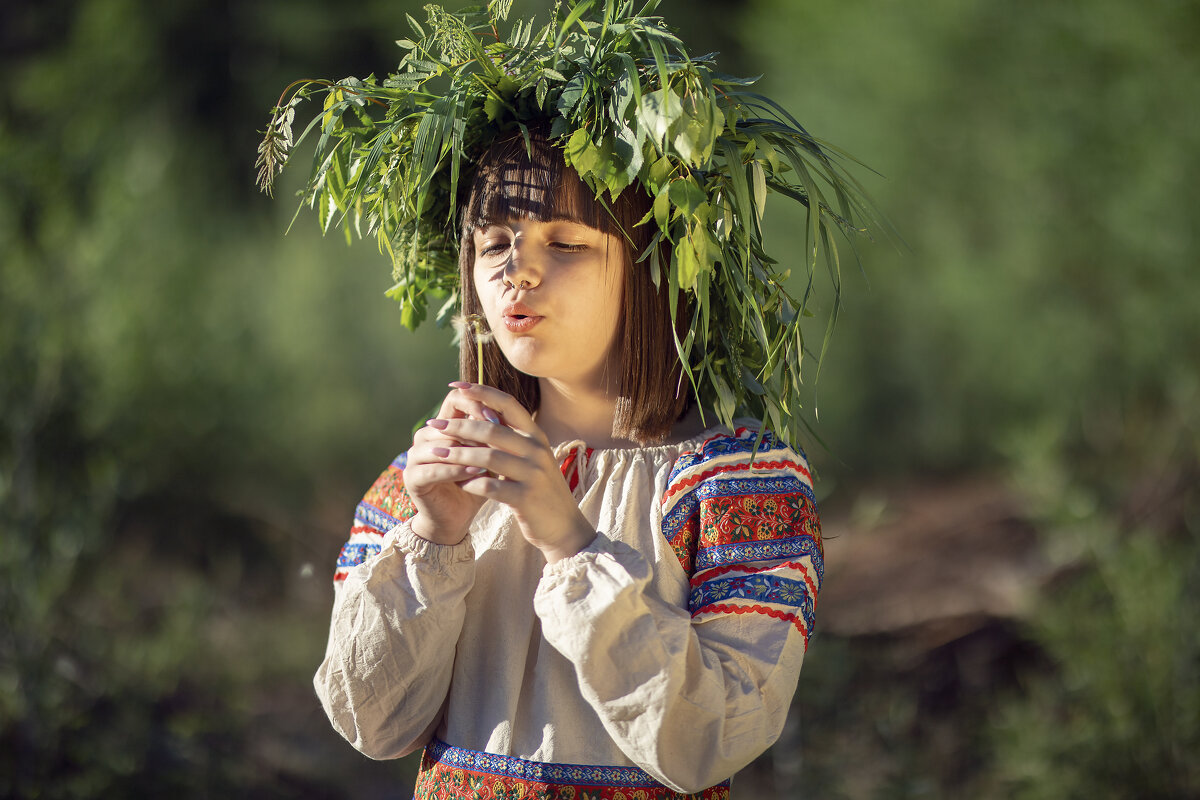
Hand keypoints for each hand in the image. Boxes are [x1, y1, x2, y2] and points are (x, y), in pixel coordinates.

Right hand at [403, 385, 498, 544]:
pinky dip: (456, 470)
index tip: (497, 416)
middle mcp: (425, 436)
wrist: (458, 518)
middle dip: (475, 429)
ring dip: (467, 450)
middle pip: (448, 422)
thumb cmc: (477, 483)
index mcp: (443, 425)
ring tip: (490, 456)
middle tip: (498, 434)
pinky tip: (476, 473)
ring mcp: (415, 456)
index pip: (455, 399)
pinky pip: (434, 469)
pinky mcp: (412, 477)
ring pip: (441, 445)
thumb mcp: (489, 457)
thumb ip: (493, 435)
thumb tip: (509, 411)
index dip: (476, 403)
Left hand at [421, 382, 596, 561]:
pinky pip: (489, 486)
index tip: (456, 386)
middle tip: (434, 425)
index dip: (481, 392)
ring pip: (487, 457)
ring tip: (437, 453)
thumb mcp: (531, 459)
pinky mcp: (526, 498)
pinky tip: (456, 484)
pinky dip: (469, 483)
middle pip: (492, 429)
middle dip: (459, 425)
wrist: (564, 527)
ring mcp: (533, 474)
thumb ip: (510, 440)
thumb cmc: (540, 491)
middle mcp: (537, 450)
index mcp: (537, 436)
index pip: (508, 404)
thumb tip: (479, 417)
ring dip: (458, 455)